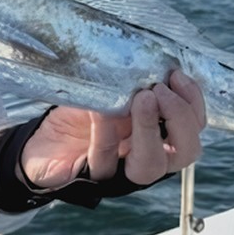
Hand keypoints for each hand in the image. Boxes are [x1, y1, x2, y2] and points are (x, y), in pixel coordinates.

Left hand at [19, 70, 206, 188]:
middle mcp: (147, 156)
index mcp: (158, 134)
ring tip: (142, 98)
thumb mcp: (106, 90)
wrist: (40, 143)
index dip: (193, 103)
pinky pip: (105, 159)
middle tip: (159, 90)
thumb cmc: (77, 114)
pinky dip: (105, 132)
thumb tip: (146, 55)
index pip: (193, 126)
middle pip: (185, 151)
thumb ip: (128, 80)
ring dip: (150, 129)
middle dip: (180, 119)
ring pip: (152, 166)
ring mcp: (122, 172)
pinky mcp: (93, 178)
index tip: (177, 75)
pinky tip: (101, 111)